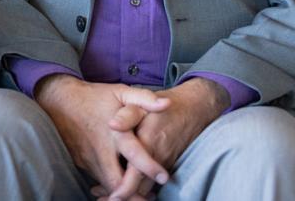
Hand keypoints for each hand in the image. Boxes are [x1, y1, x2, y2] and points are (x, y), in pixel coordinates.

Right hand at [35, 75, 171, 198]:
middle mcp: (101, 149)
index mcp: (115, 132)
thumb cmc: (94, 96)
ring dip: (123, 193)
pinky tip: (122, 187)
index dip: (149, 168)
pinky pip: (98, 179)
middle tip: (150, 198)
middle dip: (133, 195)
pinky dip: (110, 186)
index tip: (164, 178)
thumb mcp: (120, 92)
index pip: (133, 154)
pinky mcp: (80, 162)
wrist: (58, 99)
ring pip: (107, 184)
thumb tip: (167, 104)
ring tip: (141, 196)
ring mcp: (88, 158)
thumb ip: (144, 99)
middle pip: (117, 182)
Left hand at [100, 78, 228, 199]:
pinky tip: (124, 188)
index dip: (123, 190)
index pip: (136, 175)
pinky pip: (152, 183)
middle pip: (140, 188)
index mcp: (149, 145)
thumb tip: (111, 124)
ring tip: (106, 196)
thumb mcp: (142, 103)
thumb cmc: (163, 105)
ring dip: (130, 194)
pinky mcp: (166, 165)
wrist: (193, 109)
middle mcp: (158, 159)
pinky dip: (138, 189)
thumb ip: (127, 115)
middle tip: (101, 199)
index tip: (110, 197)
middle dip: (123, 197)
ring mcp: (164, 164)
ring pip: (147, 189)